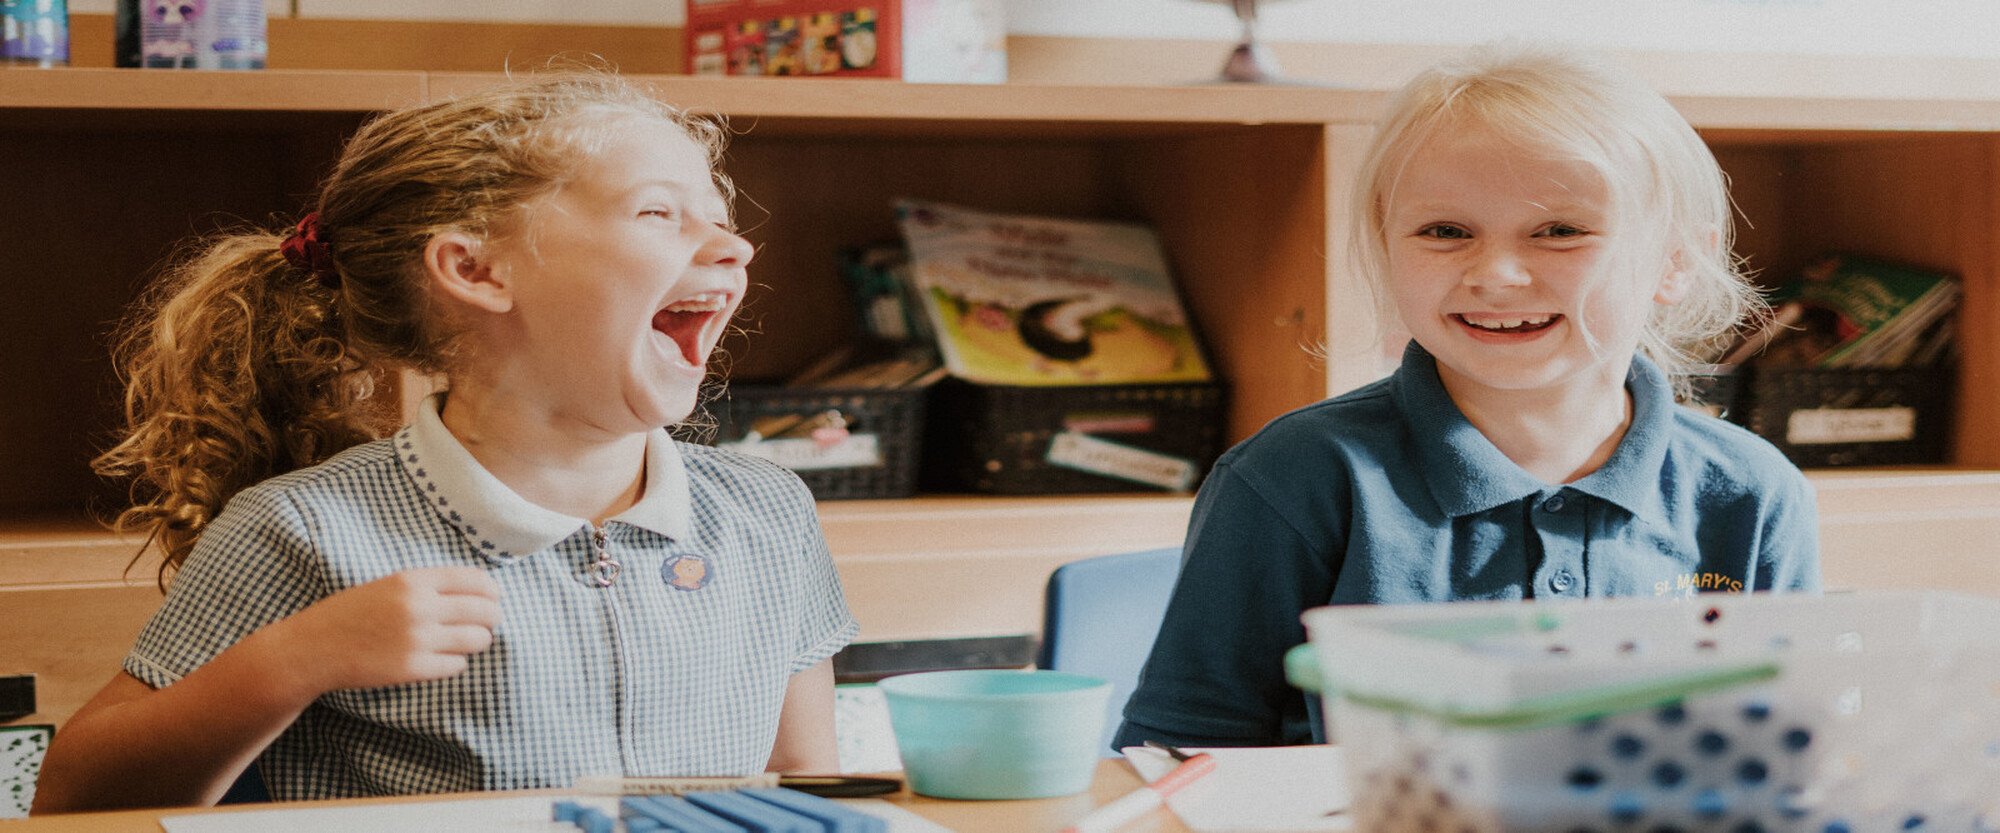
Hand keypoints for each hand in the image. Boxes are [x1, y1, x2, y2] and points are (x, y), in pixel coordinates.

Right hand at [258, 566, 502, 693]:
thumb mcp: (388, 586)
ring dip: (479, 641)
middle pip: (484, 610)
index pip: (476, 580)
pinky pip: (457, 665)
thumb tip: (478, 591)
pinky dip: (456, 662)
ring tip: (470, 641)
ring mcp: (417, 640)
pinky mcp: (413, 669)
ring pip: (477, 640)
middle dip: (492, 617)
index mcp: (413, 581)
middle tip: (488, 623)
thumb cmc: (351, 614)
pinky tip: (445, 658)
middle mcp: (419, 607)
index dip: (492, 591)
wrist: (313, 649)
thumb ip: (428, 586)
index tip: (493, 598)